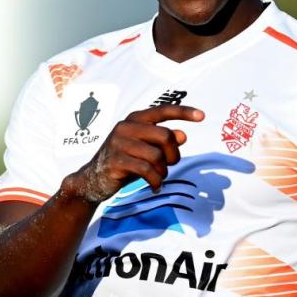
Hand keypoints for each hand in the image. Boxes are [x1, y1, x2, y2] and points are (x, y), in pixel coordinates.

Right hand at [64, 105, 203, 202]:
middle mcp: (126, 127)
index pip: (163, 110)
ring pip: (157, 155)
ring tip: (159, 177)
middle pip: (165, 136)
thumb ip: (163, 141)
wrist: (93, 179)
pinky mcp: (116, 161)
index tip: (202, 116)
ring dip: (163, 171)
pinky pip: (146, 170)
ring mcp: (119, 143)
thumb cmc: (124, 161)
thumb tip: (183, 135)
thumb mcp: (145, 149)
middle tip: (170, 166)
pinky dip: (155, 181)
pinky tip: (155, 187)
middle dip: (174, 154)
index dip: (184, 112)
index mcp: (135, 119)